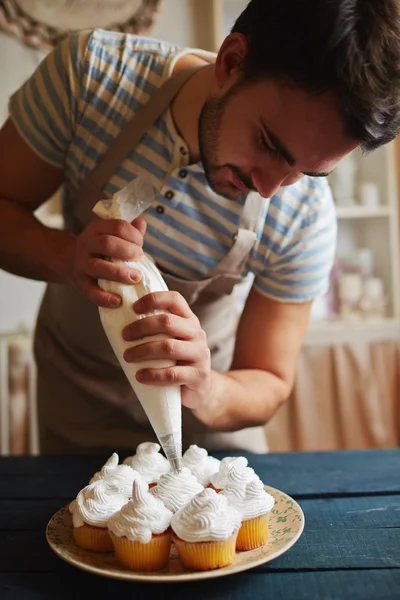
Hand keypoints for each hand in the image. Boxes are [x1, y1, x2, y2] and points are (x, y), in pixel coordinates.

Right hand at [71, 217, 145, 306]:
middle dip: (128, 250)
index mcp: (96, 229)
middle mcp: (86, 244)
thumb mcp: (111, 234)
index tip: (140, 244)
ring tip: (136, 278)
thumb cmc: (100, 248)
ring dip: (119, 273)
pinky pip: (91, 291)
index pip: (117, 226)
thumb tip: (142, 223)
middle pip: (107, 243)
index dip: (133, 235)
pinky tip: (118, 301)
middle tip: (140, 257)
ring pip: (98, 267)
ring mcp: (82, 264)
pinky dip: (105, 298)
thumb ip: (128, 230)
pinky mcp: (81, 283)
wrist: (70, 262)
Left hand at [121, 291, 212, 406]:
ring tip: (127, 357)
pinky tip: (140, 376)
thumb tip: (120, 325)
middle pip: (167, 322)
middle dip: (141, 327)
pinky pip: (172, 374)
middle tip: (124, 335)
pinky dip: (152, 375)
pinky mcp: (198, 375)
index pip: (174, 299)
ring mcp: (200, 354)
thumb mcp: (172, 340)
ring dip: (143, 351)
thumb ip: (156, 331)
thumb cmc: (177, 361)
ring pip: (168, 347)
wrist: (200, 389)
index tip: (134, 308)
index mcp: (189, 320)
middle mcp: (197, 334)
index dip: (154, 299)